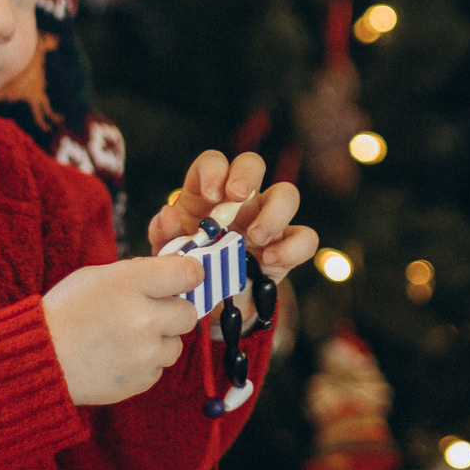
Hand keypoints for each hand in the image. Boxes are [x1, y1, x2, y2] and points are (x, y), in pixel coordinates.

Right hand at [43, 257, 206, 406]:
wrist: (38, 358)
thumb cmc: (66, 312)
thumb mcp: (98, 276)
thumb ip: (139, 272)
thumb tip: (175, 269)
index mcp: (131, 285)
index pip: (188, 273)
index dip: (190, 274)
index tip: (185, 278)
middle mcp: (144, 319)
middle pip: (189, 313)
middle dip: (173, 311)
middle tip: (148, 313)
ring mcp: (145, 353)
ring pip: (176, 343)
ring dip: (159, 340)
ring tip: (126, 338)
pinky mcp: (142, 380)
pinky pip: (159, 367)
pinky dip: (145, 363)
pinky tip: (119, 356)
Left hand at [147, 150, 318, 284]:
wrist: (209, 306)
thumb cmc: (189, 269)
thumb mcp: (168, 256)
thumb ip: (164, 236)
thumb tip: (167, 214)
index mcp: (207, 195)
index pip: (213, 163)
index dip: (214, 170)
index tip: (210, 194)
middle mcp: (241, 201)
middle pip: (253, 163)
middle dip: (247, 174)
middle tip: (237, 196)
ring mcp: (268, 221)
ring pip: (287, 194)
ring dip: (274, 212)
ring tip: (255, 238)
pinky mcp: (286, 247)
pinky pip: (305, 237)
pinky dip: (293, 247)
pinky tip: (270, 261)